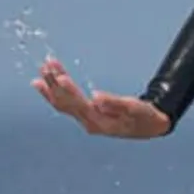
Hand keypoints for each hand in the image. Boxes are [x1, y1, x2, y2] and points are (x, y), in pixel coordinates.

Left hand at [34, 57, 170, 138]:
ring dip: (52, 86)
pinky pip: (65, 105)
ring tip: (43, 70)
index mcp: (98, 121)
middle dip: (55, 84)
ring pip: (62, 103)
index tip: (59, 76)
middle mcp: (88, 122)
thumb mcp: (134, 109)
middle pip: (66, 102)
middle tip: (46, 65)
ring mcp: (85, 120)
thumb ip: (115, 103)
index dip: (68, 90)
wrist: (149, 127)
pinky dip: (54, 94)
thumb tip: (96, 98)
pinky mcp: (86, 115)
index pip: (79, 104)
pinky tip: (45, 85)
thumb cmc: (143, 117)